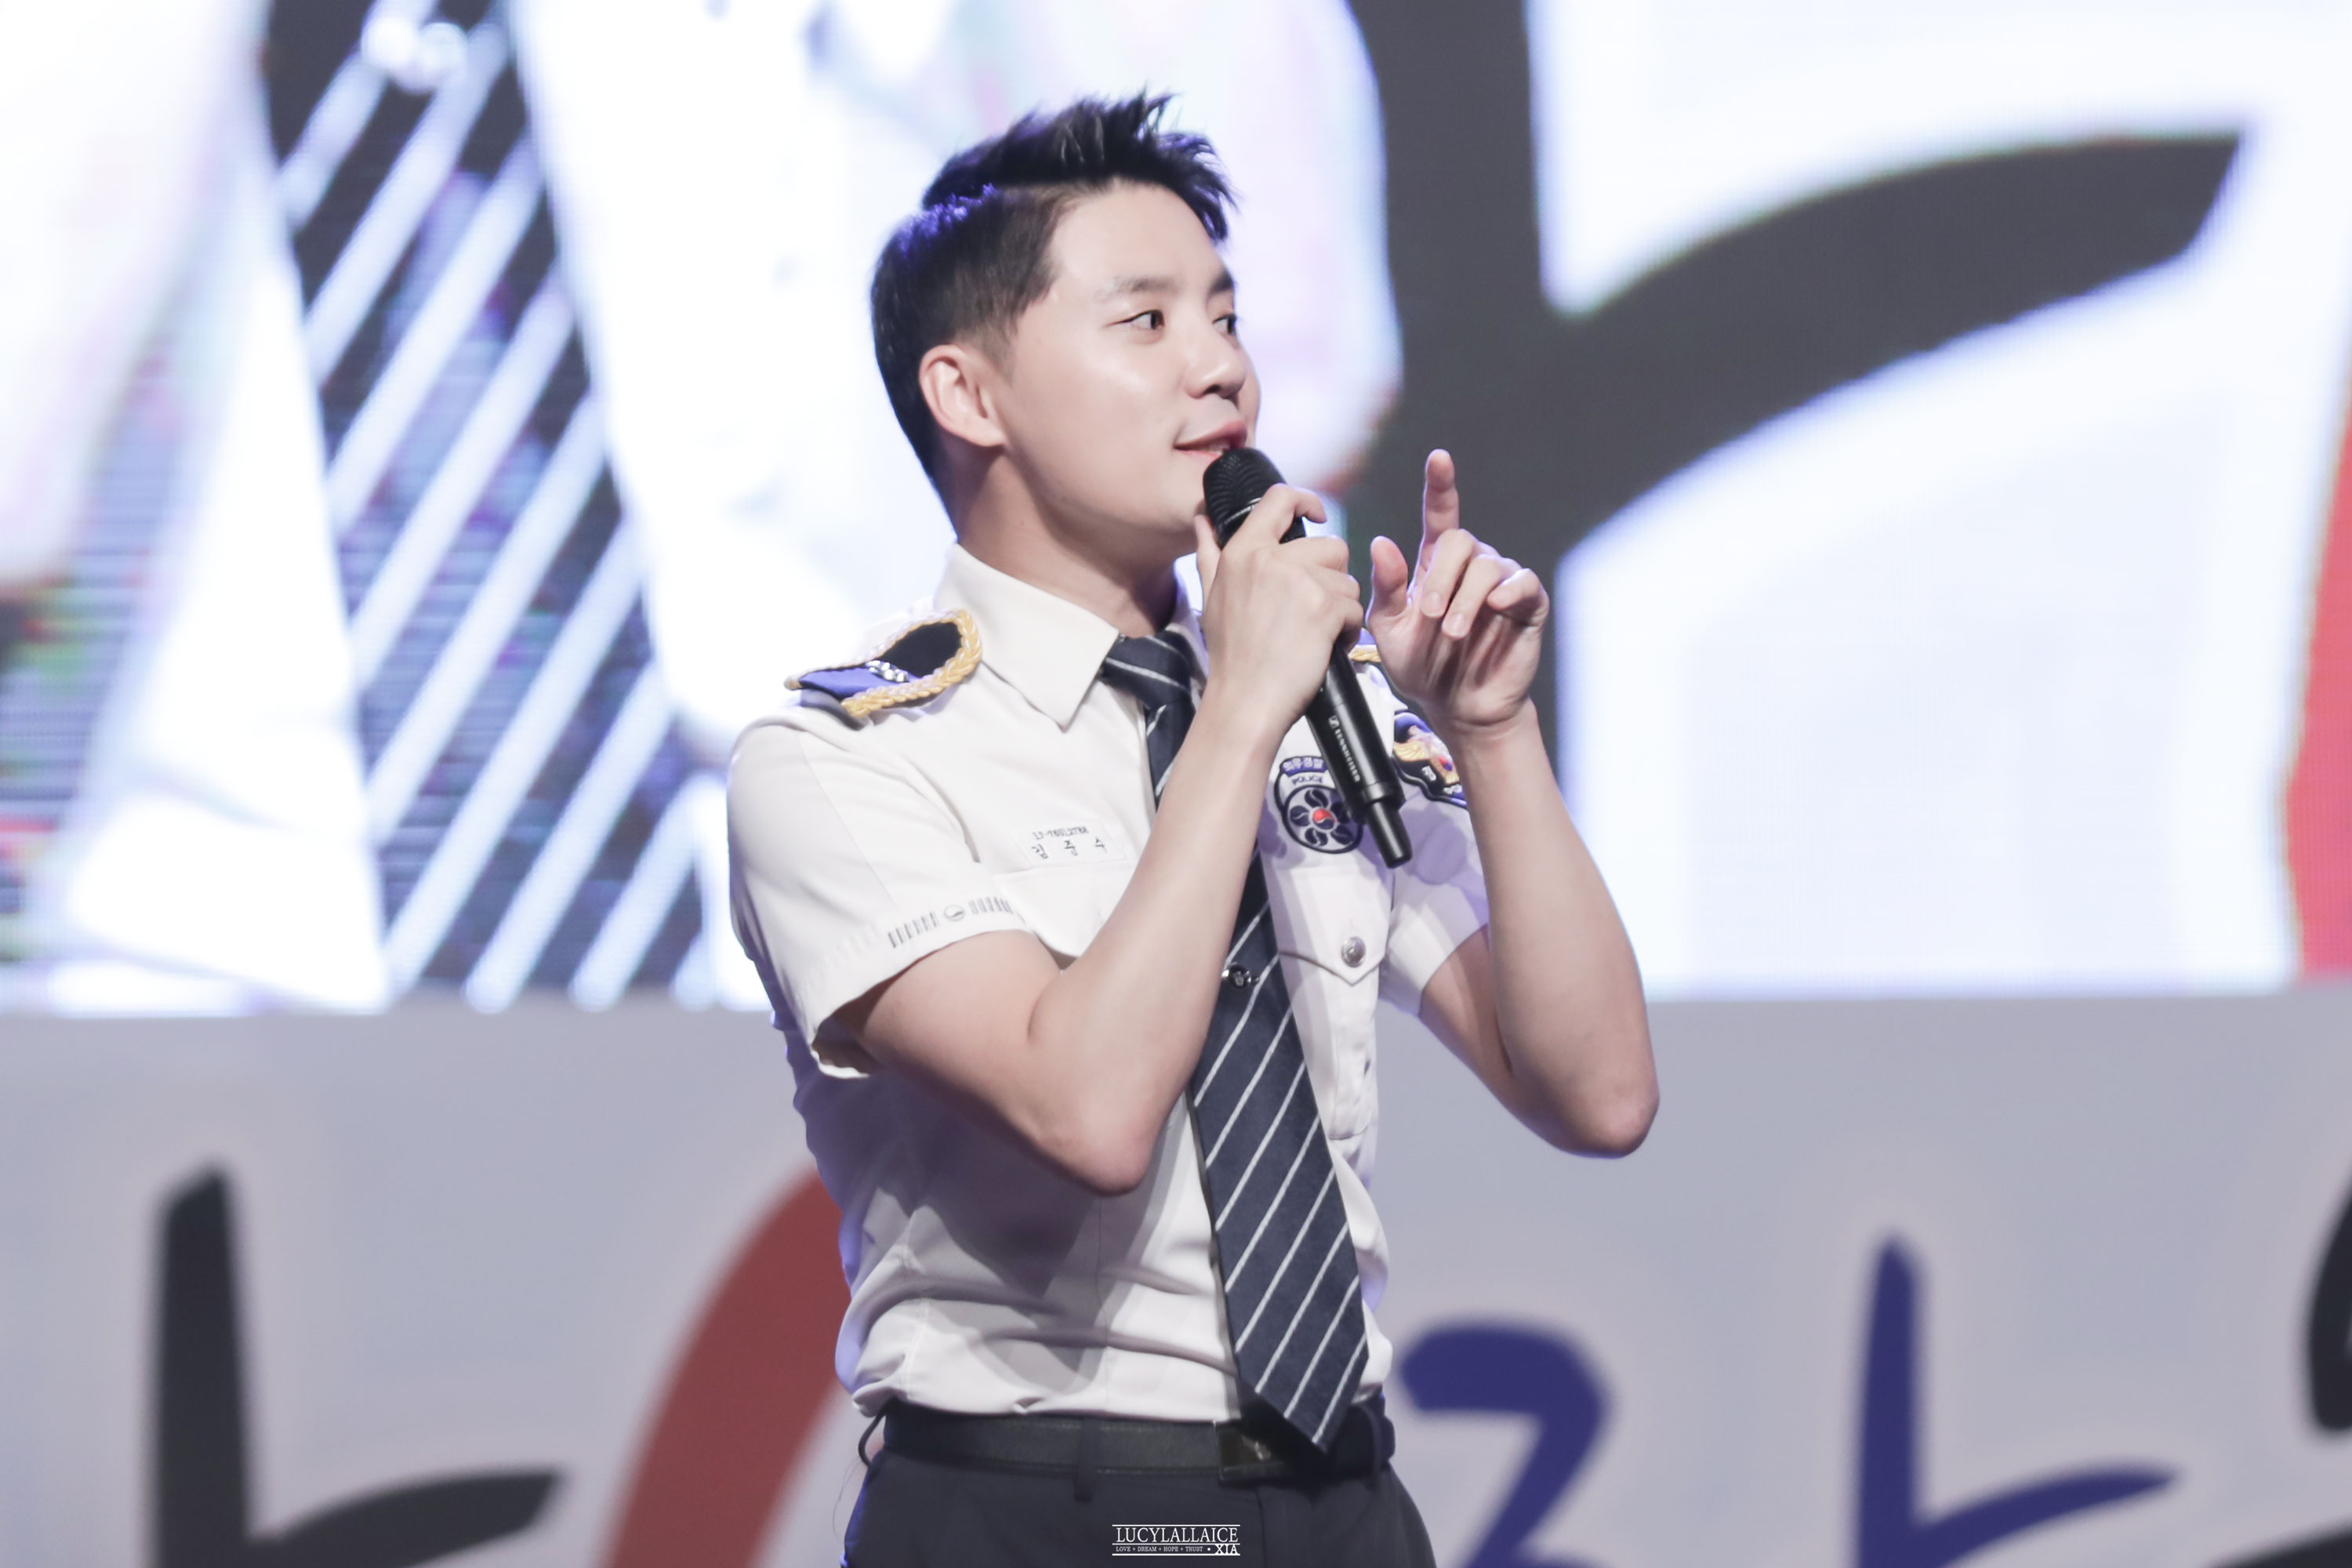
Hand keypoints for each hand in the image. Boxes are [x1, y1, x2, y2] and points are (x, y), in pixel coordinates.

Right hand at [1193, 483, 1363, 744]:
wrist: (1244, 700)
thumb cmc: (1231, 655)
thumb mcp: (1211, 597)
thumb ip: (1210, 553)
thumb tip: (1202, 518)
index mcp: (1243, 551)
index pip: (1279, 499)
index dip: (1306, 501)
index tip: (1318, 516)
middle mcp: (1270, 560)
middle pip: (1330, 545)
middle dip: (1332, 577)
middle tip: (1313, 609)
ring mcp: (1299, 582)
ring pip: (1346, 579)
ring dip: (1340, 608)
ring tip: (1316, 633)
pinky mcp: (1323, 608)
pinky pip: (1353, 607)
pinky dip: (1347, 630)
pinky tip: (1326, 646)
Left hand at [1366, 450, 1546, 743]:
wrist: (1458, 709)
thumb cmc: (1422, 668)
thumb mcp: (1390, 630)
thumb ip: (1387, 588)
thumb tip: (1381, 543)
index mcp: (1436, 565)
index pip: (1440, 515)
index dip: (1441, 485)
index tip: (1438, 458)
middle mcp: (1471, 566)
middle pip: (1462, 540)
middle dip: (1441, 576)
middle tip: (1429, 614)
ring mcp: (1502, 583)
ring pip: (1488, 564)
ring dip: (1466, 597)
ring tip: (1451, 631)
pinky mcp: (1528, 604)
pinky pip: (1524, 581)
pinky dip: (1509, 590)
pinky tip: (1497, 605)